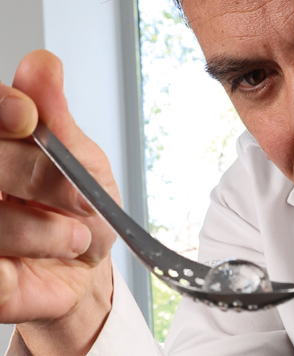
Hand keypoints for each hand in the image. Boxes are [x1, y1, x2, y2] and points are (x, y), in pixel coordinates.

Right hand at [0, 50, 118, 354]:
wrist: (83, 269)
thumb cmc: (82, 211)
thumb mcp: (83, 162)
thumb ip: (57, 121)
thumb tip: (42, 66)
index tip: (26, 118)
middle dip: (37, 177)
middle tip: (84, 201)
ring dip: (40, 232)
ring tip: (74, 239)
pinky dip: (15, 276)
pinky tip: (28, 271)